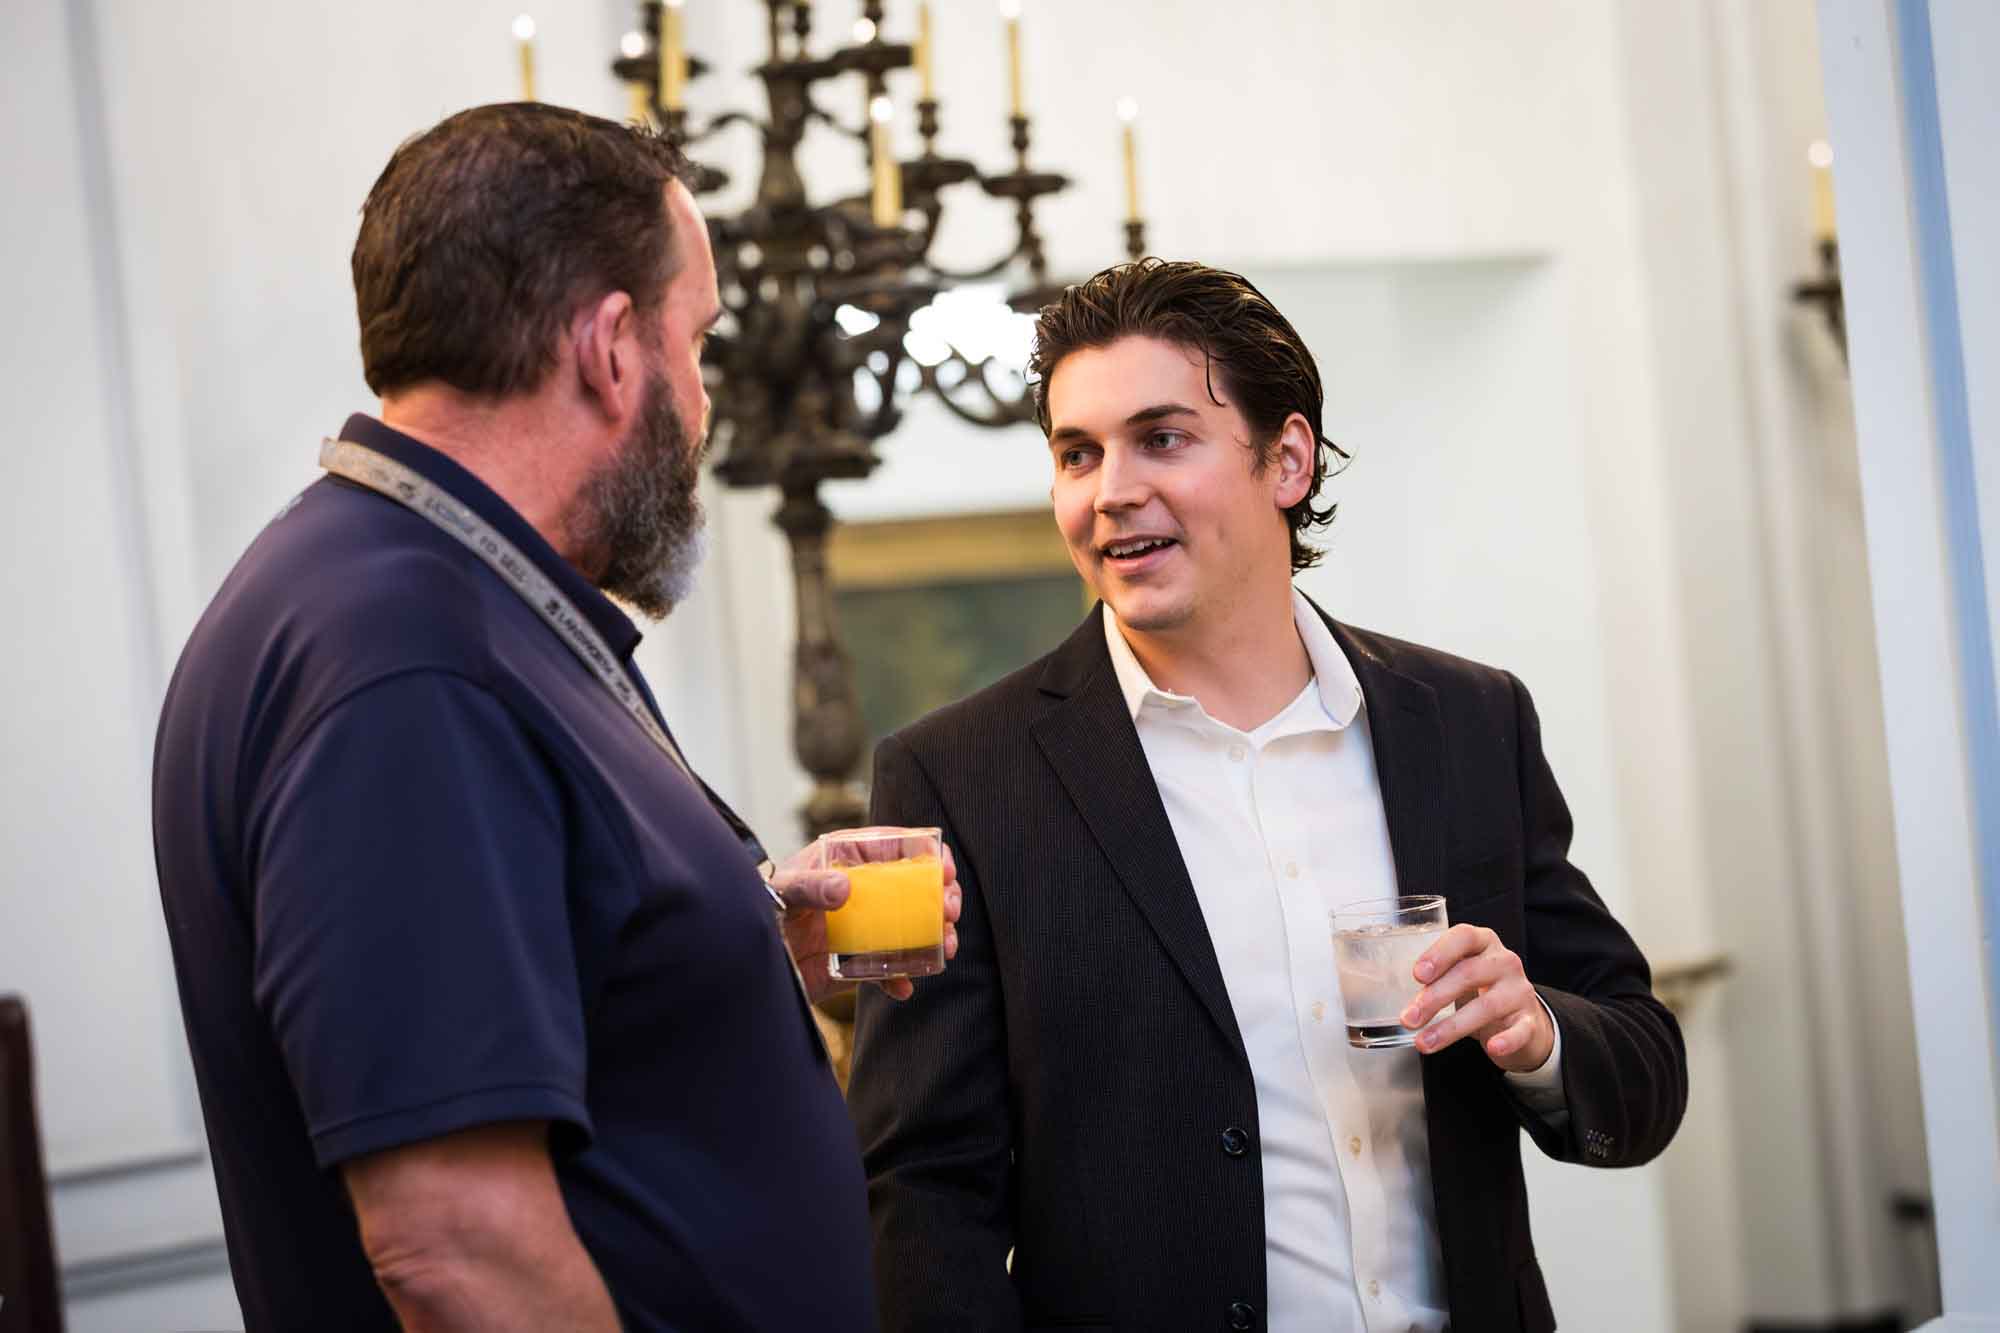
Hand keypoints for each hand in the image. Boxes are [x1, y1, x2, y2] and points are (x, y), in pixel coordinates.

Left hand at [769, 840, 961, 1005]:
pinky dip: (899, 979)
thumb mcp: (780, 893)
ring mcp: (857, 927)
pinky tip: (903, 988)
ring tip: (946, 948)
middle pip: (910, 887)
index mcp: (841, 861)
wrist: (739, 963)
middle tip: (951, 912)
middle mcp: (856, 892)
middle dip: (938, 898)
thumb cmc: (754, 911)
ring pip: (908, 926)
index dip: (924, 854)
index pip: (890, 847)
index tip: (945, 868)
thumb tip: (845, 889)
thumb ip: (809, 887)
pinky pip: (885, 969)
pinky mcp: (852, 962)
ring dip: (932, 936)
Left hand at [1399, 924, 1553, 1072]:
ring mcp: (1519, 991)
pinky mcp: (1530, 1021)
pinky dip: (1506, 1040)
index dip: (1440, 953)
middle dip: (1434, 997)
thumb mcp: (1459, 975)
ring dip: (1451, 1027)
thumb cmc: (1480, 990)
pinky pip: (1520, 1030)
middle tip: (1409, 1018)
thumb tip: (1397, 997)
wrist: (1519, 1019)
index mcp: (1483, 943)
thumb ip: (1435, 978)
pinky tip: (1492, 1047)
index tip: (1418, 974)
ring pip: (1487, 1006)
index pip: (1464, 937)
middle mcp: (1504, 962)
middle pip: (1469, 973)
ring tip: (1424, 1042)